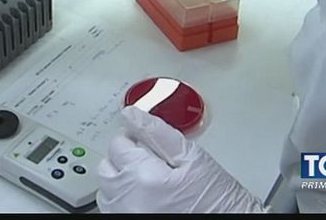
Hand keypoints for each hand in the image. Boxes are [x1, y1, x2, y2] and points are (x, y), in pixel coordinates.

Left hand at [96, 106, 266, 212]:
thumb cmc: (219, 200)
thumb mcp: (193, 158)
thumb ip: (158, 133)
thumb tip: (132, 114)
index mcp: (144, 176)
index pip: (118, 144)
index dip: (131, 135)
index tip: (142, 137)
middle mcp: (129, 199)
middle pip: (106, 167)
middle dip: (122, 157)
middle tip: (145, 157)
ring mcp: (127, 215)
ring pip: (107, 189)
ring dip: (120, 178)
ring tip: (146, 178)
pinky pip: (113, 207)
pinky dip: (123, 198)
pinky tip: (143, 195)